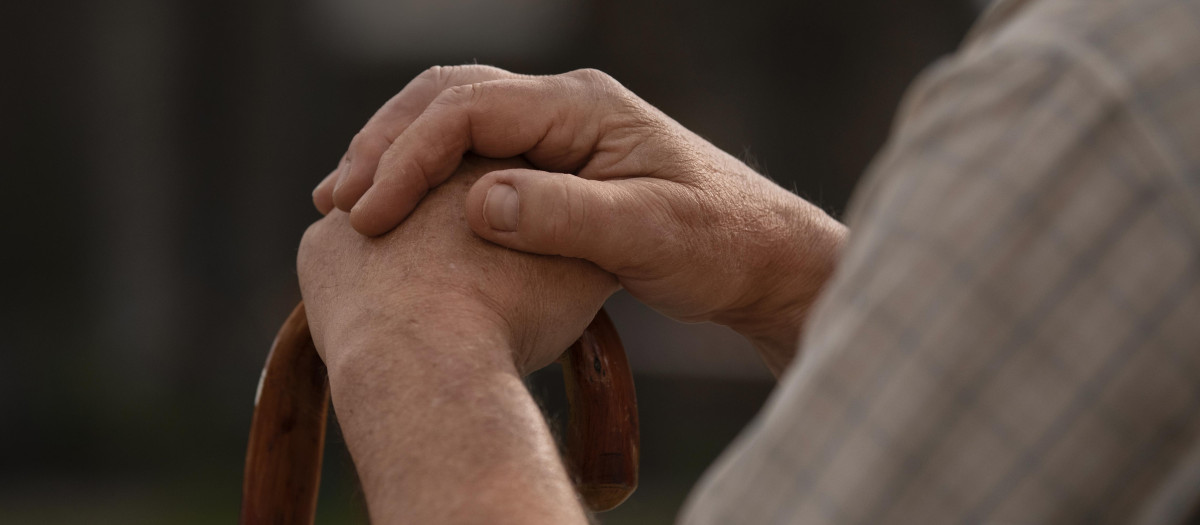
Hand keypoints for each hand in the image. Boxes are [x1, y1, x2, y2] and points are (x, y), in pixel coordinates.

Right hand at [314, 65, 845, 373]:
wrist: (760, 256)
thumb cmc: (717, 242)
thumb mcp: (650, 234)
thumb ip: (567, 217)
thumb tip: (480, 202)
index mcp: (583, 106)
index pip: (469, 108)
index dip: (408, 156)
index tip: (369, 214)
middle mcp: (564, 106)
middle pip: (447, 99)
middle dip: (385, 146)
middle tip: (337, 203)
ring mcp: (557, 133)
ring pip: (452, 122)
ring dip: (397, 157)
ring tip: (347, 206)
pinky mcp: (555, 166)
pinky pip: (472, 155)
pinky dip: (427, 178)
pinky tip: (401, 215)